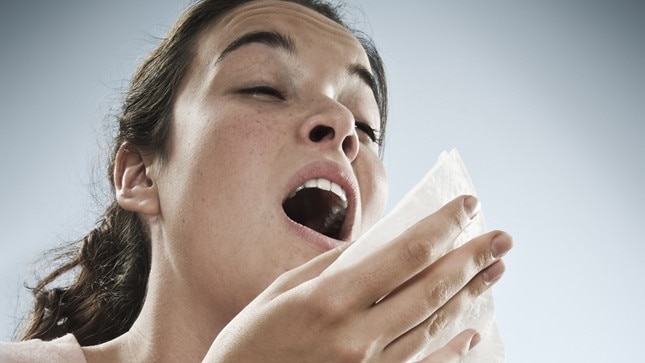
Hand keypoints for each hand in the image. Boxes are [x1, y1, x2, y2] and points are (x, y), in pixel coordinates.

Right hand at [203, 195, 511, 361]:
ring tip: (497, 271)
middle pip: (431, 288)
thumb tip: (377, 245)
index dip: (442, 226)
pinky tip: (475, 329)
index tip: (468, 204)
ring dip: (471, 294)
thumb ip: (333, 268)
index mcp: (330, 300)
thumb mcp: (280, 293)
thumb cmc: (251, 343)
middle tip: (503, 237)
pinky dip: (454, 347)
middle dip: (472, 258)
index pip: (405, 254)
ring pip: (436, 325)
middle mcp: (357, 335)